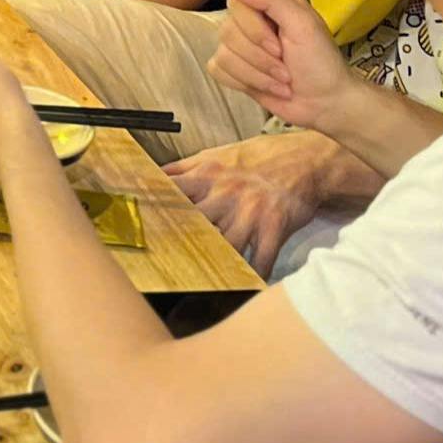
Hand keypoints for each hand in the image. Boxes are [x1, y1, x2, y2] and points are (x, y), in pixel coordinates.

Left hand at [161, 130, 339, 274]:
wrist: (306, 160)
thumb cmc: (258, 159)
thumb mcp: (216, 155)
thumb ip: (183, 168)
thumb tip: (151, 174)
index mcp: (207, 176)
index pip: (170, 193)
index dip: (152, 209)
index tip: (137, 225)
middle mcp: (225, 195)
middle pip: (193, 224)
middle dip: (178, 244)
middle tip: (162, 264)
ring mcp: (250, 213)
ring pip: (224, 247)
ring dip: (214, 266)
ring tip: (199, 285)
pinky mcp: (274, 228)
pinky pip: (260, 260)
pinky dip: (253, 277)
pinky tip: (245, 287)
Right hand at [207, 0, 358, 132]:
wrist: (324, 103)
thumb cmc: (320, 62)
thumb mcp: (303, 24)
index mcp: (268, 4)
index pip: (237, 5)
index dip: (255, 31)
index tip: (280, 47)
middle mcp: (251, 21)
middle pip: (227, 32)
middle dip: (260, 59)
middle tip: (286, 68)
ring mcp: (240, 47)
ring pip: (223, 55)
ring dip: (257, 75)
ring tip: (281, 80)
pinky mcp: (234, 70)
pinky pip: (218, 70)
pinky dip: (245, 83)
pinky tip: (266, 87)